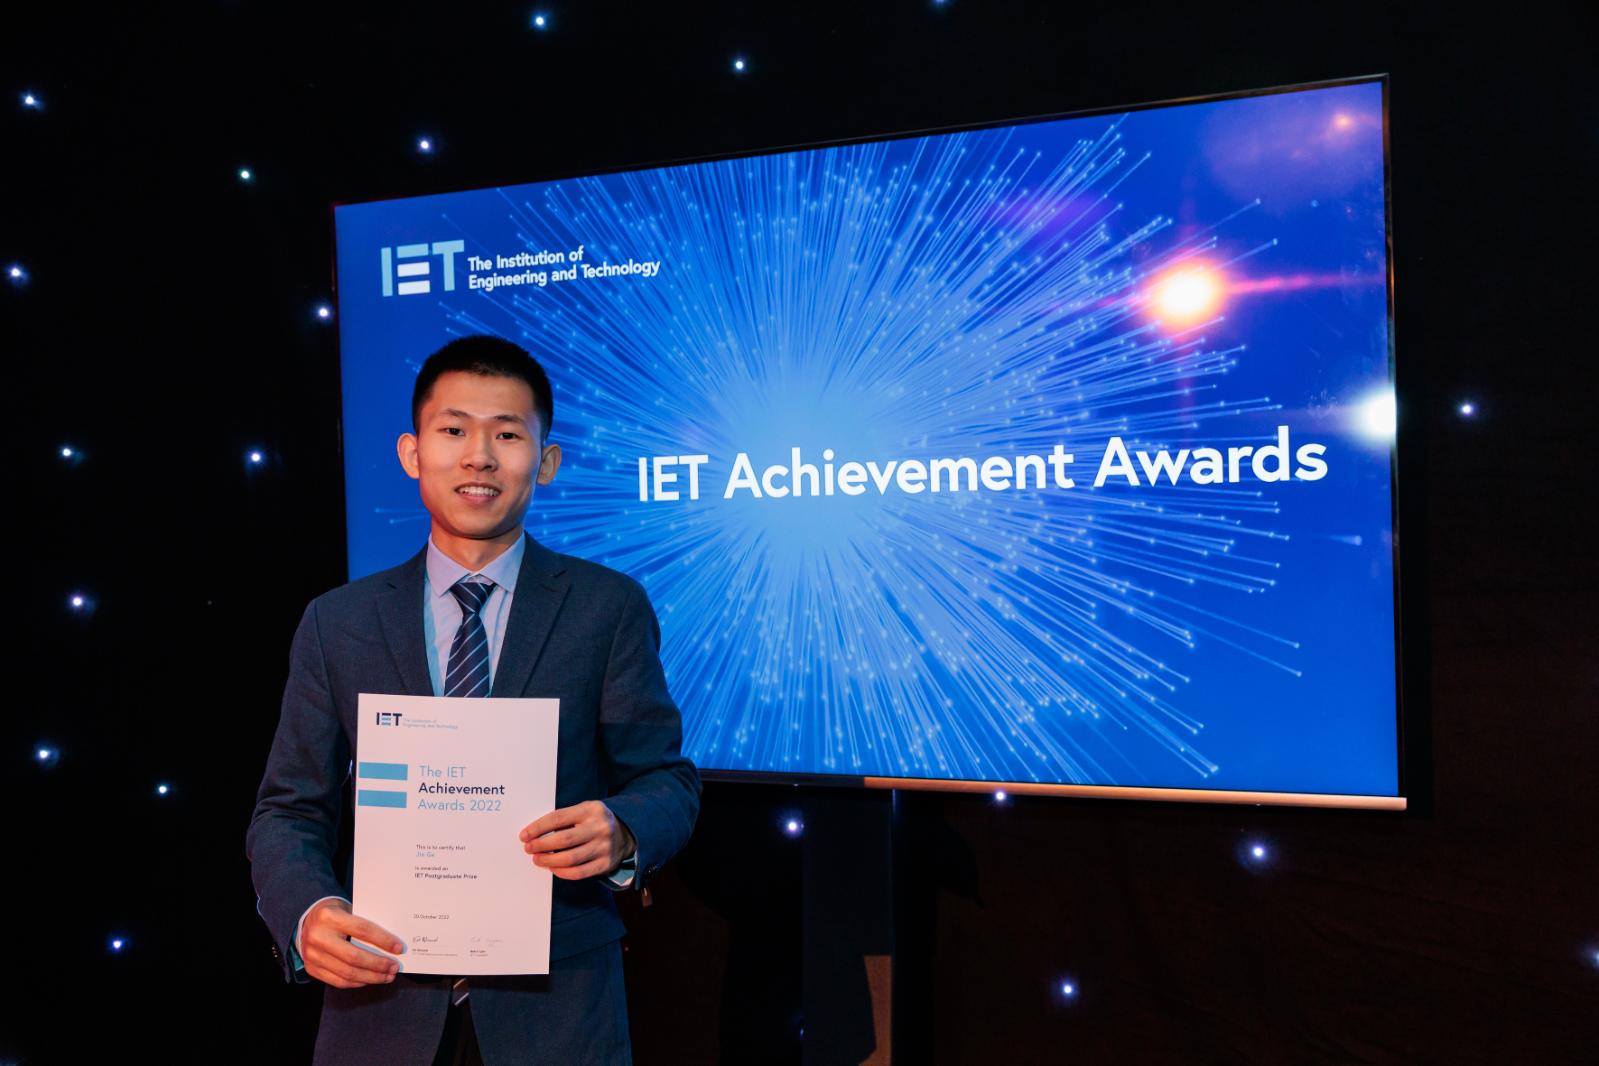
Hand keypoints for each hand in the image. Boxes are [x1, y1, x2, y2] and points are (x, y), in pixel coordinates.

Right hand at [300, 899, 403, 988]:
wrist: (306, 921)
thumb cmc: (335, 914)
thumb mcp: (347, 909)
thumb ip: (364, 922)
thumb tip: (391, 943)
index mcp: (330, 917)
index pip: (362, 930)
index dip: (383, 940)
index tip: (399, 948)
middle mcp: (318, 937)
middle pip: (354, 957)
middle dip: (378, 965)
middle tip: (394, 968)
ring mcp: (312, 955)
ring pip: (347, 973)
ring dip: (371, 977)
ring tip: (387, 976)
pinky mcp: (311, 969)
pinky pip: (338, 981)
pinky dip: (357, 983)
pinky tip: (370, 980)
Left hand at [520, 800, 635, 880]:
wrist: (626, 832)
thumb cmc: (595, 821)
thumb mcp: (584, 811)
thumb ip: (564, 819)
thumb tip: (534, 834)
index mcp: (591, 809)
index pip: (558, 818)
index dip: (538, 828)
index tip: (524, 835)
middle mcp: (600, 828)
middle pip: (563, 839)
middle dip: (541, 845)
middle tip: (528, 848)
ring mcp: (604, 847)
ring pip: (570, 859)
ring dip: (548, 861)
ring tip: (537, 859)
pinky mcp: (606, 864)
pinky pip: (579, 873)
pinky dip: (562, 872)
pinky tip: (552, 868)